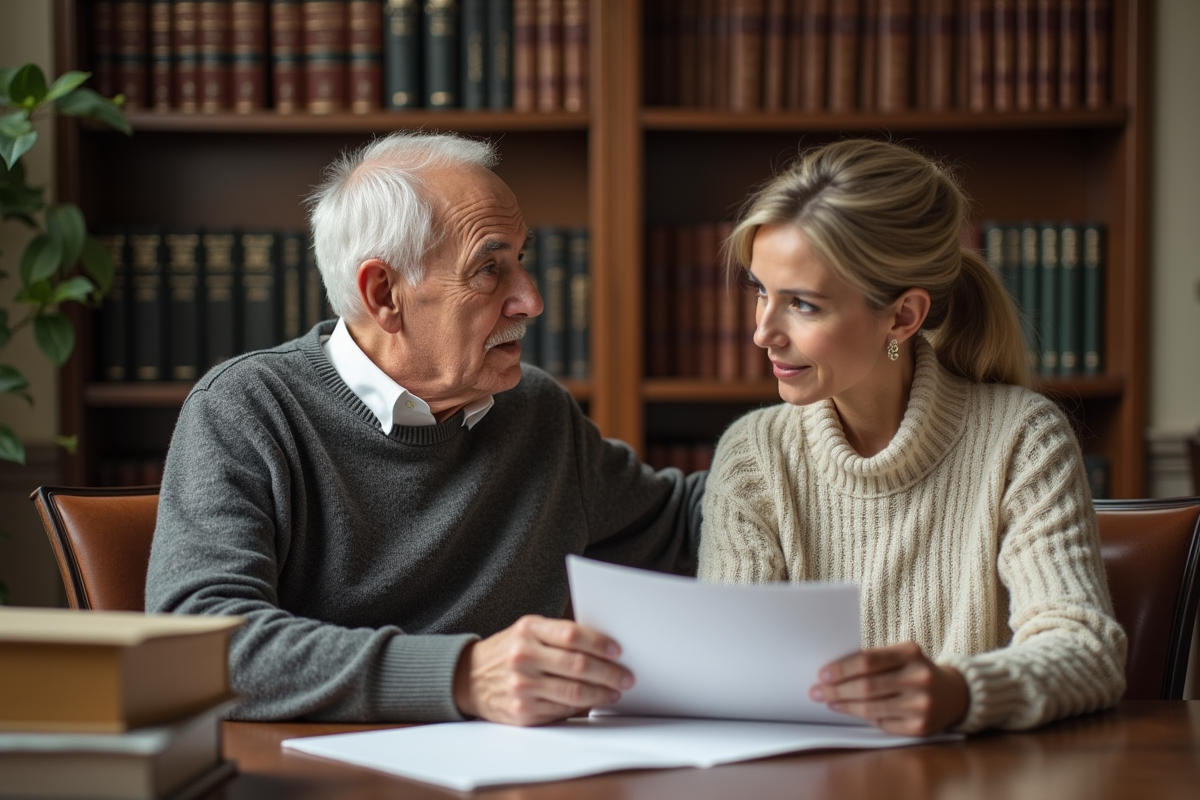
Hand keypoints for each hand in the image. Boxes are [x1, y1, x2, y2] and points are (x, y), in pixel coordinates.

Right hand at [453, 615, 633, 725]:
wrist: (468, 678)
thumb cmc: (507, 651)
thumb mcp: (526, 631)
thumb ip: (558, 635)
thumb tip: (603, 647)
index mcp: (528, 630)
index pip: (573, 635)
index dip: (600, 644)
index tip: (617, 651)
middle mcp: (523, 657)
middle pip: (578, 665)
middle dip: (609, 672)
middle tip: (626, 677)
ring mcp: (522, 686)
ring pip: (574, 692)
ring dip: (601, 693)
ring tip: (614, 692)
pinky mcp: (523, 712)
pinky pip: (562, 710)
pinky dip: (582, 707)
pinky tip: (592, 702)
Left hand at [809, 642, 968, 735]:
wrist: (954, 694)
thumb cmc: (915, 670)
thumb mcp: (900, 656)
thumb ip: (873, 660)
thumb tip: (832, 672)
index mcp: (911, 652)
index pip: (867, 661)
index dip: (841, 669)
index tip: (822, 673)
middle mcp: (919, 678)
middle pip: (866, 686)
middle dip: (836, 690)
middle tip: (816, 691)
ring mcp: (922, 704)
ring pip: (871, 707)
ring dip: (844, 705)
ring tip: (828, 701)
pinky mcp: (920, 727)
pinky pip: (882, 723)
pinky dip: (862, 717)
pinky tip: (849, 711)